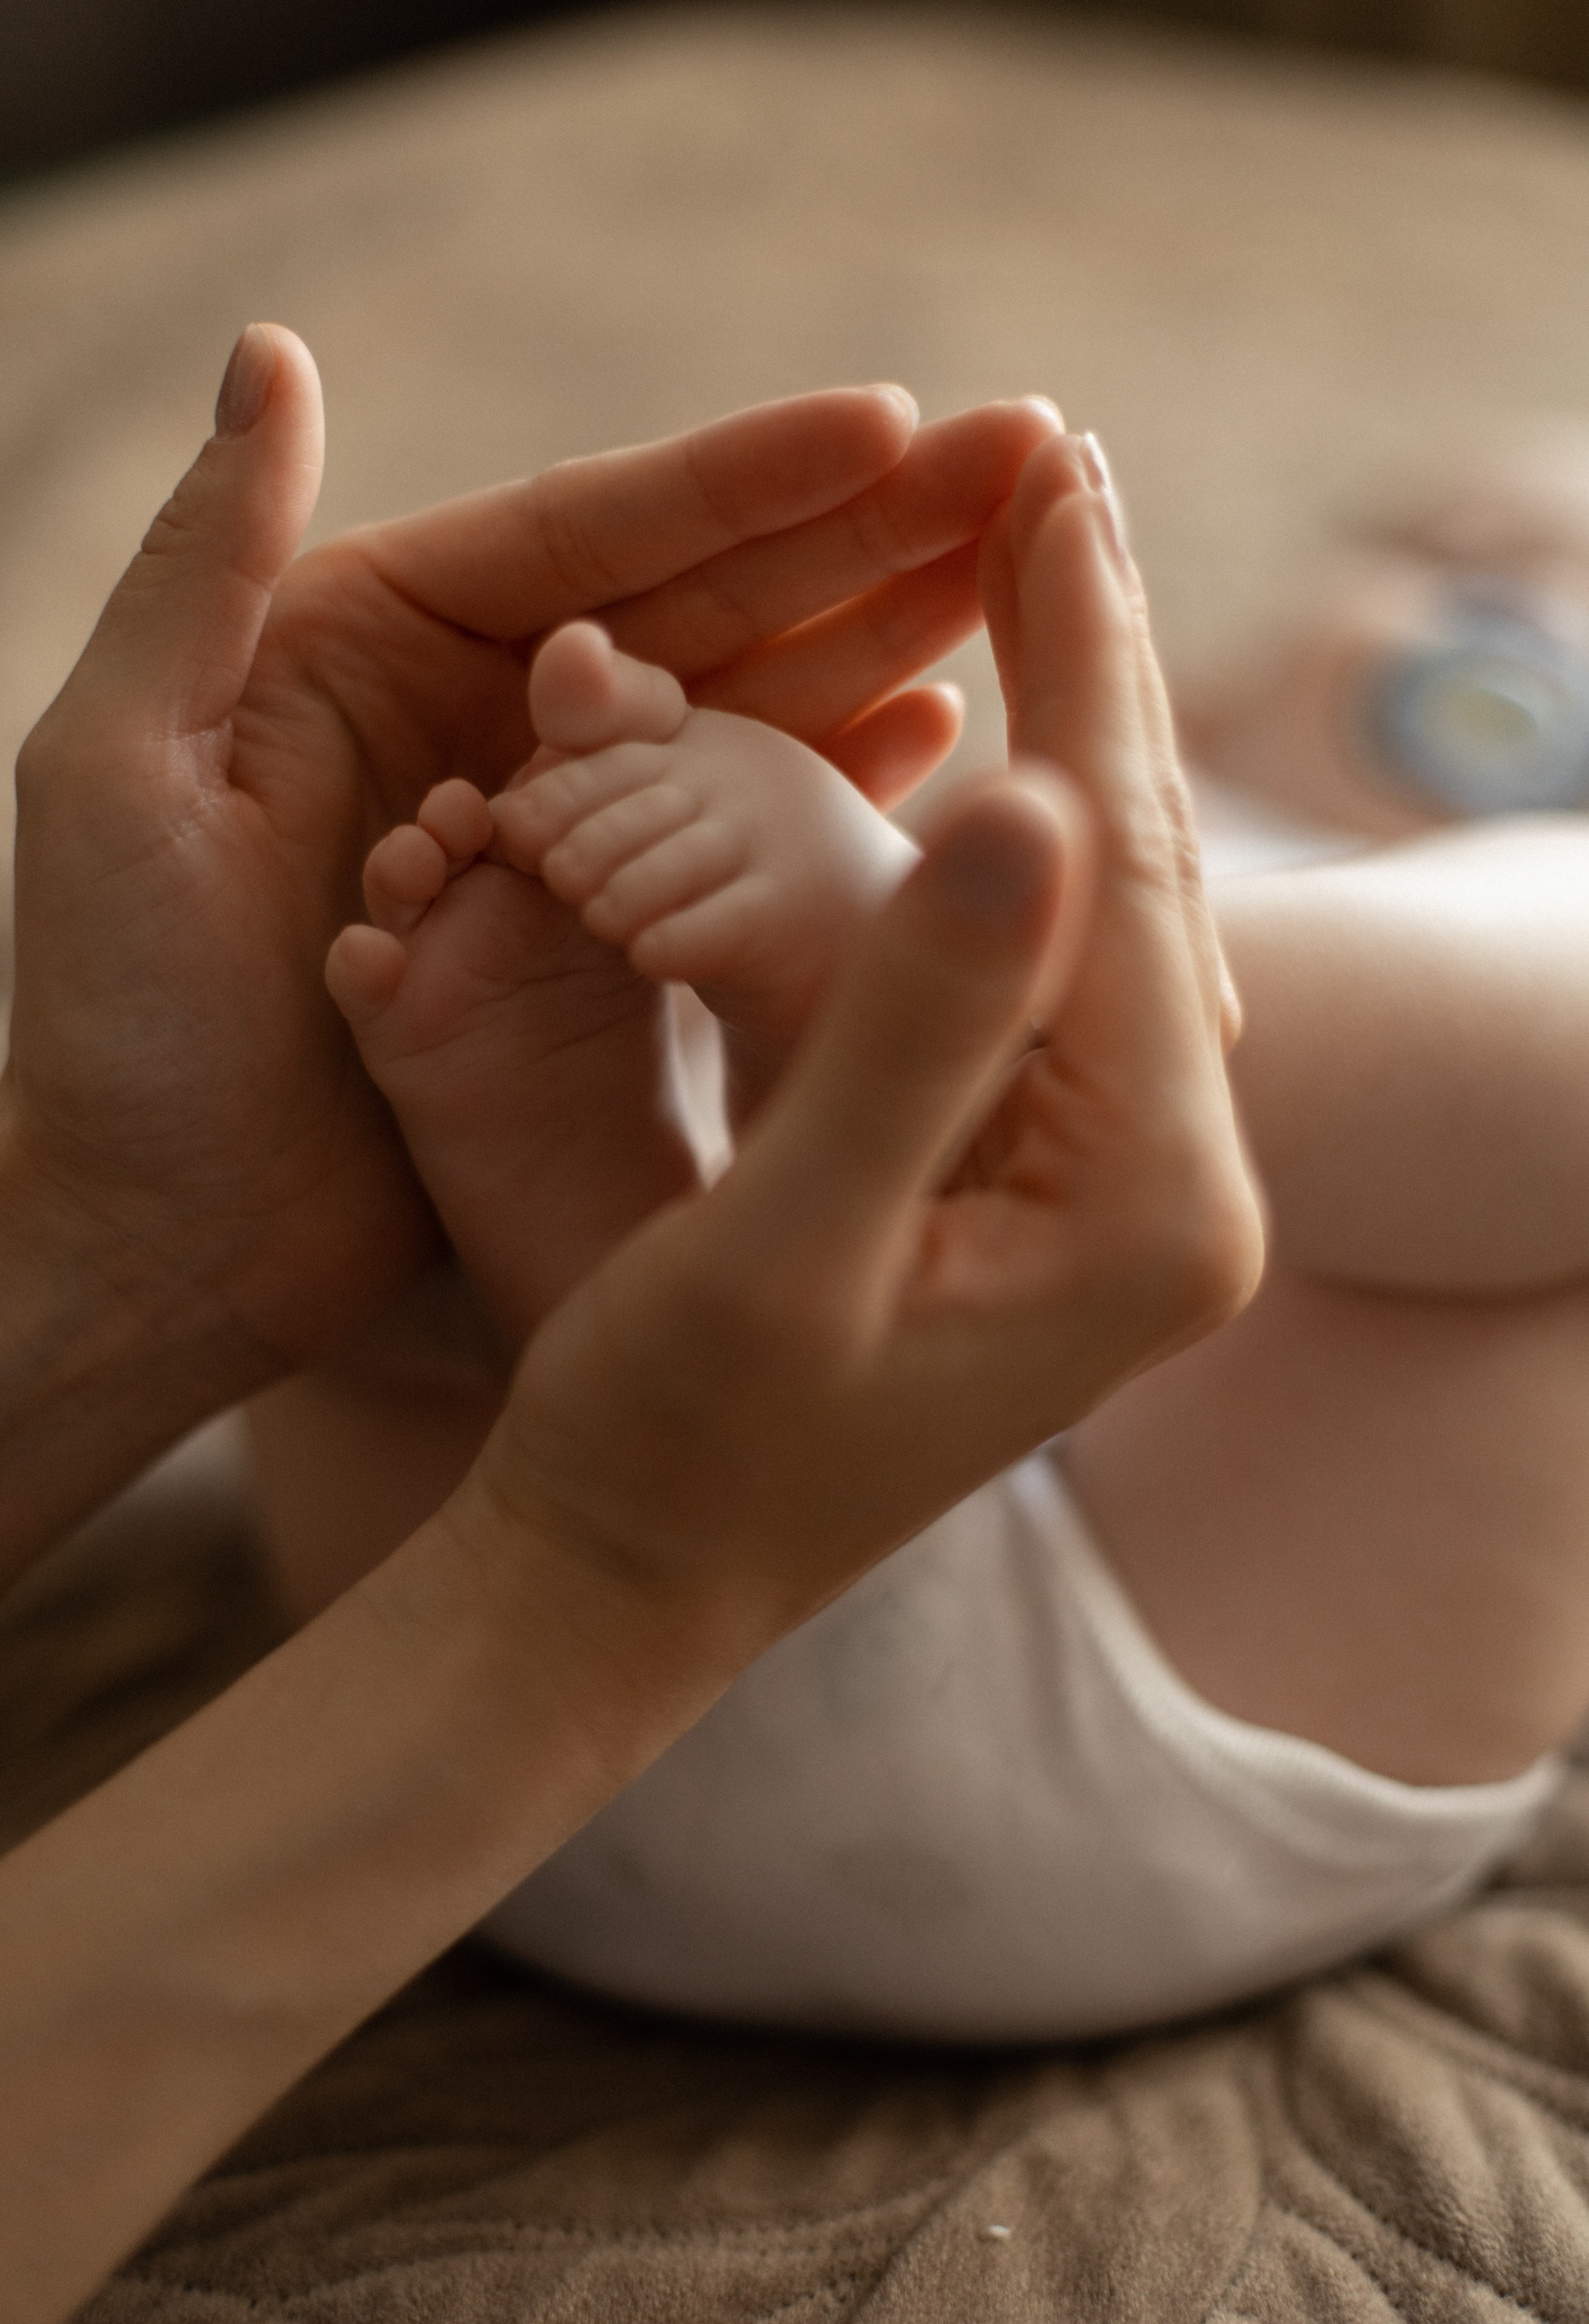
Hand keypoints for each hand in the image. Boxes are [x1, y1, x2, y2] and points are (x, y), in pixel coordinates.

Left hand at [7, 325, 1059, 1391]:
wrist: (155, 1236)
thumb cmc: (110, 1022)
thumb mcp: (118, 770)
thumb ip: (201, 567)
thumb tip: (274, 349)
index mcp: (368, 644)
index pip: (586, 539)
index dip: (745, 481)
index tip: (893, 427)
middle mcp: (472, 715)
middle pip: (696, 602)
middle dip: (860, 533)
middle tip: (1023, 461)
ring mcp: (544, 824)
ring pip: (735, 703)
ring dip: (876, 632)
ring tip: (1017, 576)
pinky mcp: (587, 934)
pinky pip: (726, 832)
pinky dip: (825, 774)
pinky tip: (931, 726)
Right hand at [464, 445, 1261, 1710]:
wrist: (629, 1574)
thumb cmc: (679, 1443)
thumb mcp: (788, 1244)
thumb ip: (915, 1031)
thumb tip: (1042, 800)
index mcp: (1145, 1208)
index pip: (1131, 883)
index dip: (1085, 669)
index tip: (1054, 479)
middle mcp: (1166, 1192)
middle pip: (1140, 874)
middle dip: (1094, 663)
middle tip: (1061, 463)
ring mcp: (1108, 1185)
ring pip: (1098, 906)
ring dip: (1063, 723)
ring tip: (1038, 549)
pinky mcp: (1036, 1178)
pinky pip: (1039, 961)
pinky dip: (1005, 831)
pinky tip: (994, 729)